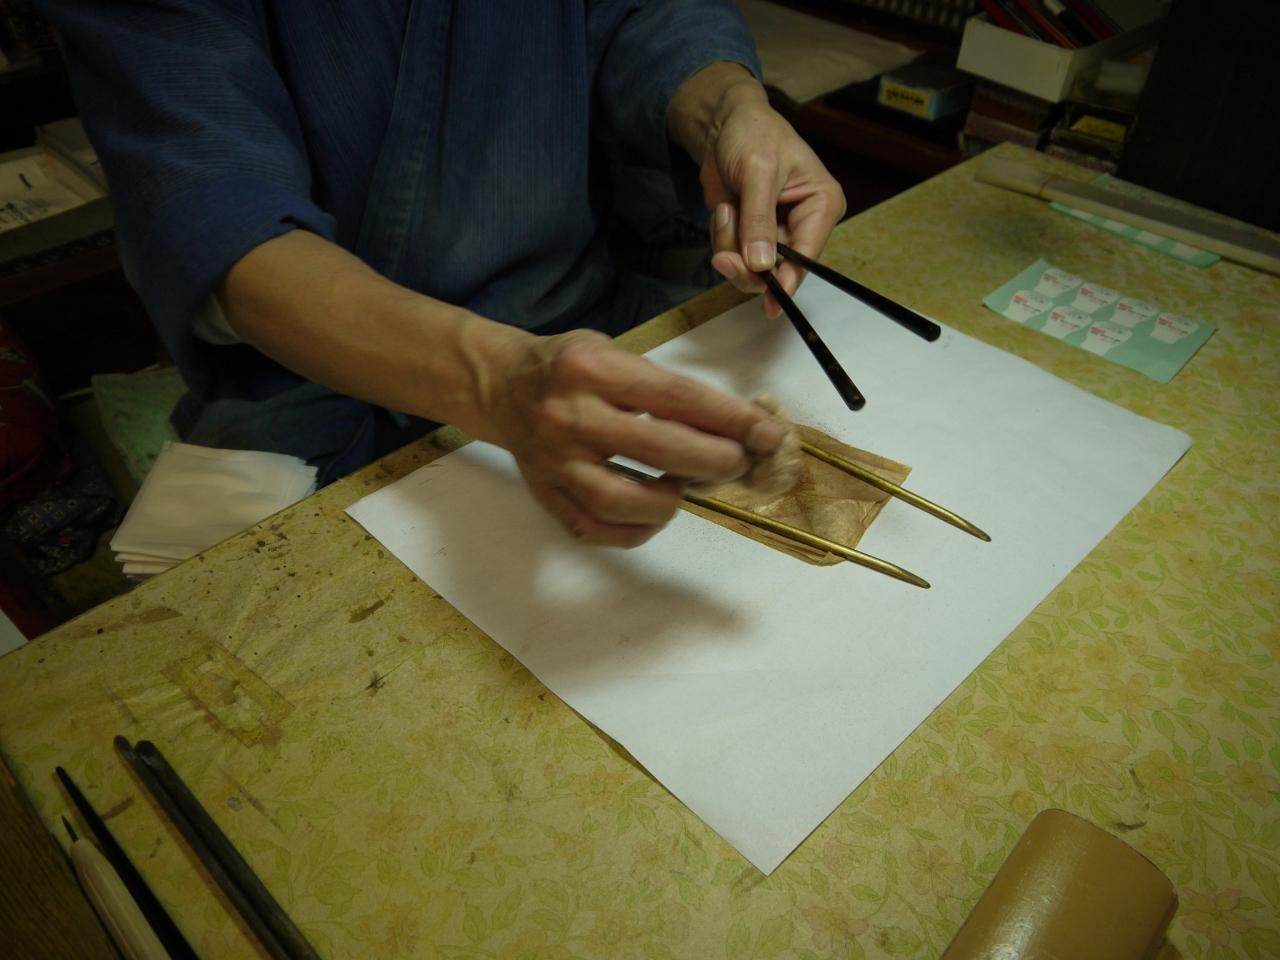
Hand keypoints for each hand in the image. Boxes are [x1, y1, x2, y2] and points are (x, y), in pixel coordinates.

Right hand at [487, 329, 783, 546]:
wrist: (501, 385)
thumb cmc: (572, 367)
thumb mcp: (617, 353)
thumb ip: (668, 389)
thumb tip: (737, 428)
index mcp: (595, 369)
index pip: (678, 398)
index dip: (731, 420)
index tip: (768, 434)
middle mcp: (571, 414)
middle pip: (660, 449)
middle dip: (715, 462)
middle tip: (736, 464)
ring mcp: (555, 460)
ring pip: (624, 500)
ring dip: (670, 501)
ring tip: (684, 487)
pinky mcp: (545, 494)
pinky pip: (596, 529)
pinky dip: (636, 531)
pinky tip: (653, 514)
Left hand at [669, 64, 844, 317]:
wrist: (722, 123)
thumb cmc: (752, 134)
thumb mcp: (758, 172)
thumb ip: (759, 220)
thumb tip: (763, 264)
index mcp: (821, 204)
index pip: (809, 254)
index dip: (789, 280)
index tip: (773, 302)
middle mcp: (803, 224)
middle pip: (778, 270)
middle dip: (746, 265)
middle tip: (722, 257)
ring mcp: (775, 233)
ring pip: (752, 268)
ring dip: (729, 245)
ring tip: (726, 209)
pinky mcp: (751, 235)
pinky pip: (734, 255)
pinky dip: (722, 238)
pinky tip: (724, 211)